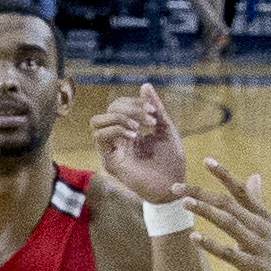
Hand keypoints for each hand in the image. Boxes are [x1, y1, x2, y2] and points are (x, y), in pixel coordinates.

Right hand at [91, 83, 184, 202]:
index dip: (135, 102)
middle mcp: (116, 139)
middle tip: (150, 118)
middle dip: (129, 108)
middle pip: (108, 110)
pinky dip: (115, 129)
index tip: (154, 111)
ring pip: (96, 122)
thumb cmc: (171, 160)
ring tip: (139, 127)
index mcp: (128, 130)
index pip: (119, 106)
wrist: (173, 185)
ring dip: (119, 118)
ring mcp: (111, 150)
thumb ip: (155, 108)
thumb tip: (144, 85)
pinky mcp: (110, 162)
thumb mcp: (165, 127)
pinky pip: (99, 137)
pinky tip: (134, 135)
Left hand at [172, 159, 270, 270]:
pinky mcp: (252, 266)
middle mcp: (259, 227)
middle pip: (228, 204)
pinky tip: (194, 239)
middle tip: (176, 188)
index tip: (206, 161)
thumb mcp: (270, 225)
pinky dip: (211, 245)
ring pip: (229, 224)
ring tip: (185, 204)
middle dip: (201, 193)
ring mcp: (256, 246)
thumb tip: (254, 176)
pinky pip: (229, 254)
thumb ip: (258, 202)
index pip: (241, 190)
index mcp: (262, 216)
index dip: (224, 175)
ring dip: (206, 212)